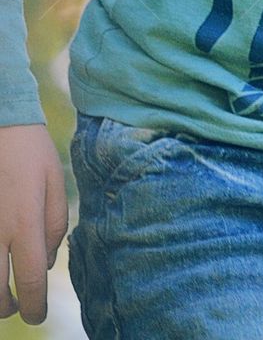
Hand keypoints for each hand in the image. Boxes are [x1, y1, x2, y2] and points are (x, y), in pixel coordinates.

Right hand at [0, 124, 68, 325]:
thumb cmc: (29, 151)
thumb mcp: (55, 181)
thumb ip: (55, 225)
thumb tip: (44, 263)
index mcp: (24, 223)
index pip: (29, 282)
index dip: (34, 306)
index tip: (36, 314)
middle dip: (7, 307)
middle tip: (16, 306)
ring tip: (1, 295)